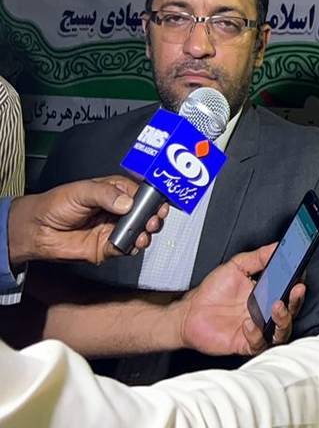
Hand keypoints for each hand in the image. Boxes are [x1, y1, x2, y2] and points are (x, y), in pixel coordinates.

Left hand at [7, 176, 167, 265]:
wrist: (36, 230)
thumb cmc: (55, 205)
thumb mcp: (81, 192)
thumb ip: (105, 194)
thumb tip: (127, 203)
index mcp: (115, 192)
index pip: (141, 193)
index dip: (153, 199)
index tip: (160, 205)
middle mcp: (119, 210)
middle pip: (145, 213)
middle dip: (153, 218)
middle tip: (152, 222)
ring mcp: (114, 229)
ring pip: (139, 231)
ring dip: (145, 234)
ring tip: (142, 235)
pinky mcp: (107, 247)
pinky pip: (125, 248)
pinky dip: (132, 247)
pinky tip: (132, 244)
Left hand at [174, 243, 304, 355]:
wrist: (189, 313)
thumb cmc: (212, 292)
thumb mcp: (236, 266)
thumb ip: (258, 257)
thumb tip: (277, 246)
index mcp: (268, 293)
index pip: (290, 290)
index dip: (298, 283)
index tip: (301, 274)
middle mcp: (266, 312)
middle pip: (292, 310)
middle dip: (297, 300)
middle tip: (296, 289)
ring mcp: (258, 329)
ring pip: (282, 331)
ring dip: (284, 319)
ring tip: (276, 306)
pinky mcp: (246, 343)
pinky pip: (259, 343)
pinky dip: (257, 334)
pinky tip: (248, 323)